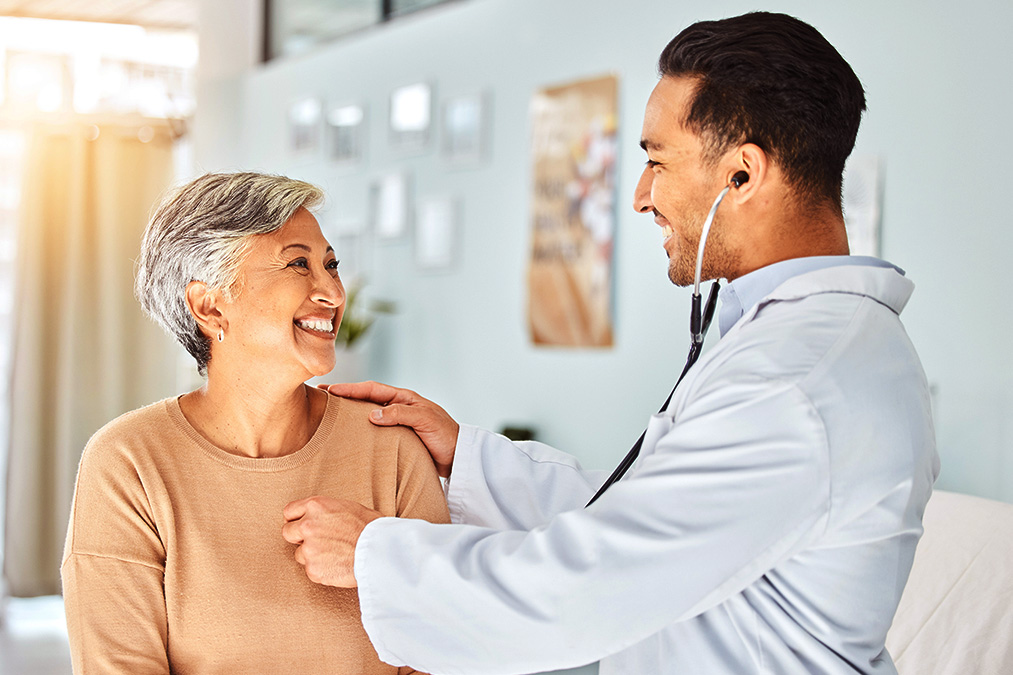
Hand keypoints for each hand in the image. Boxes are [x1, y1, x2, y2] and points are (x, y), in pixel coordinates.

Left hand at [282, 496, 381, 587]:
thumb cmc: (371, 528)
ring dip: (312, 555)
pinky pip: (311, 570)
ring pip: (299, 554)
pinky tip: (338, 564)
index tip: (302, 525)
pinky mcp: (313, 569)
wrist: (380, 552)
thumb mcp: (348, 507)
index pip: (289, 511)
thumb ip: (326, 512)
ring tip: (335, 554)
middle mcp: (308, 525)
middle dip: (299, 537)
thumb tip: (319, 517)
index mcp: (316, 505)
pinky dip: (321, 569)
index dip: (296, 519)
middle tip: (317, 541)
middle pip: (287, 532)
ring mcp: (309, 548)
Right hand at [321, 381, 457, 477]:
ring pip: (368, 414)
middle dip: (344, 397)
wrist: (459, 457)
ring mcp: (398, 423)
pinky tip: (348, 437)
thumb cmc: (445, 436)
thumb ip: (399, 414)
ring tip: (328, 415)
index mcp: (404, 398)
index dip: (350, 389)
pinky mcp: (398, 439)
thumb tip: (371, 413)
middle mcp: (399, 408)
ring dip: (349, 413)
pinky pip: (375, 431)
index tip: (330, 390)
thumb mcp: (424, 420)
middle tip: (321, 397)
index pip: (372, 390)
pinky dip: (360, 430)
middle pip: (366, 399)